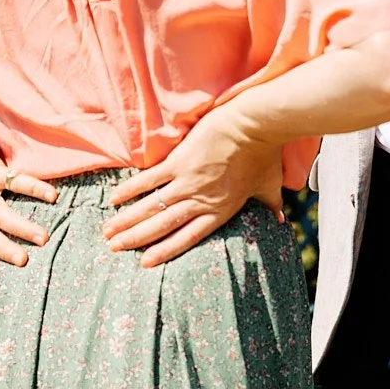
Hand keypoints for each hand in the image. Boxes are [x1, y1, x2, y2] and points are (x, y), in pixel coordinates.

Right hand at [101, 104, 284, 267]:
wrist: (255, 125)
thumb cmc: (265, 154)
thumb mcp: (269, 185)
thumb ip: (270, 206)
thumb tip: (282, 221)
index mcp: (220, 210)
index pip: (188, 237)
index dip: (165, 251)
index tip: (144, 263)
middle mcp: (200, 201)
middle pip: (163, 226)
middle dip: (137, 239)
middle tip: (114, 249)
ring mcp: (187, 182)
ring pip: (151, 207)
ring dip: (127, 220)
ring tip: (108, 233)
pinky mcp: (179, 162)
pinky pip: (150, 179)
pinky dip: (131, 190)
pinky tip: (114, 199)